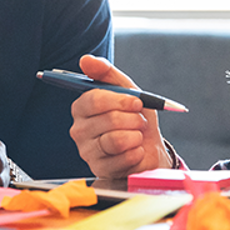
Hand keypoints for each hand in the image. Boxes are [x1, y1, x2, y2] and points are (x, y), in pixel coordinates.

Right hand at [69, 54, 168, 179]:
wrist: (150, 148)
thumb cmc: (135, 117)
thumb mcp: (126, 90)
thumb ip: (107, 73)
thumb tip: (85, 59)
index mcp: (82, 107)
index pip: (92, 99)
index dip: (119, 100)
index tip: (136, 102)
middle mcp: (79, 129)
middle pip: (107, 119)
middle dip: (132, 119)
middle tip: (139, 120)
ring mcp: (87, 151)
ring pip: (114, 140)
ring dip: (135, 135)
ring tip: (137, 135)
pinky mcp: (100, 170)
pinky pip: (121, 159)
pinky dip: (136, 153)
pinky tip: (136, 151)